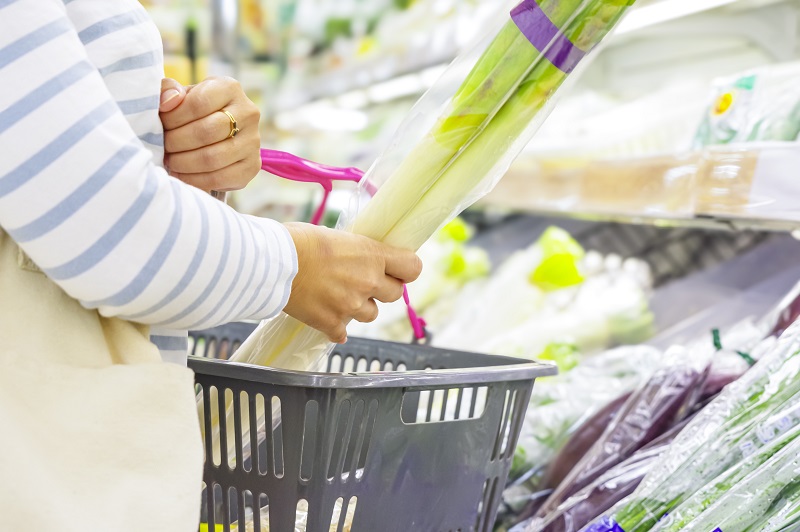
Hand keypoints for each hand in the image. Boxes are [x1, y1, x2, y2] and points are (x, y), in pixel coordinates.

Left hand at [159, 77, 261, 191]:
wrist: (213, 136)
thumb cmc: (190, 112)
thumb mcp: (178, 95)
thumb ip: (167, 90)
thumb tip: (170, 101)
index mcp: (229, 88)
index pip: (200, 103)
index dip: (174, 117)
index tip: (161, 125)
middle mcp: (248, 112)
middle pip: (207, 132)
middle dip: (177, 142)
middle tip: (163, 147)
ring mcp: (253, 141)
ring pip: (213, 158)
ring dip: (184, 163)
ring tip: (170, 161)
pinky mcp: (253, 166)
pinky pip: (220, 178)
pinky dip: (195, 180)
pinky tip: (182, 175)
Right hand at [283, 223, 422, 342]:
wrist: (272, 264)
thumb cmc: (298, 241)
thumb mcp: (337, 237)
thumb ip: (357, 252)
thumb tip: (361, 258)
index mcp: (373, 256)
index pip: (413, 267)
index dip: (405, 270)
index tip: (397, 270)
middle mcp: (368, 282)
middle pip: (395, 294)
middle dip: (381, 289)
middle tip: (363, 282)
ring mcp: (351, 306)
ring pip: (371, 314)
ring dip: (359, 307)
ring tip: (339, 296)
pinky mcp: (332, 323)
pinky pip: (343, 332)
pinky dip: (335, 326)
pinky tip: (324, 313)